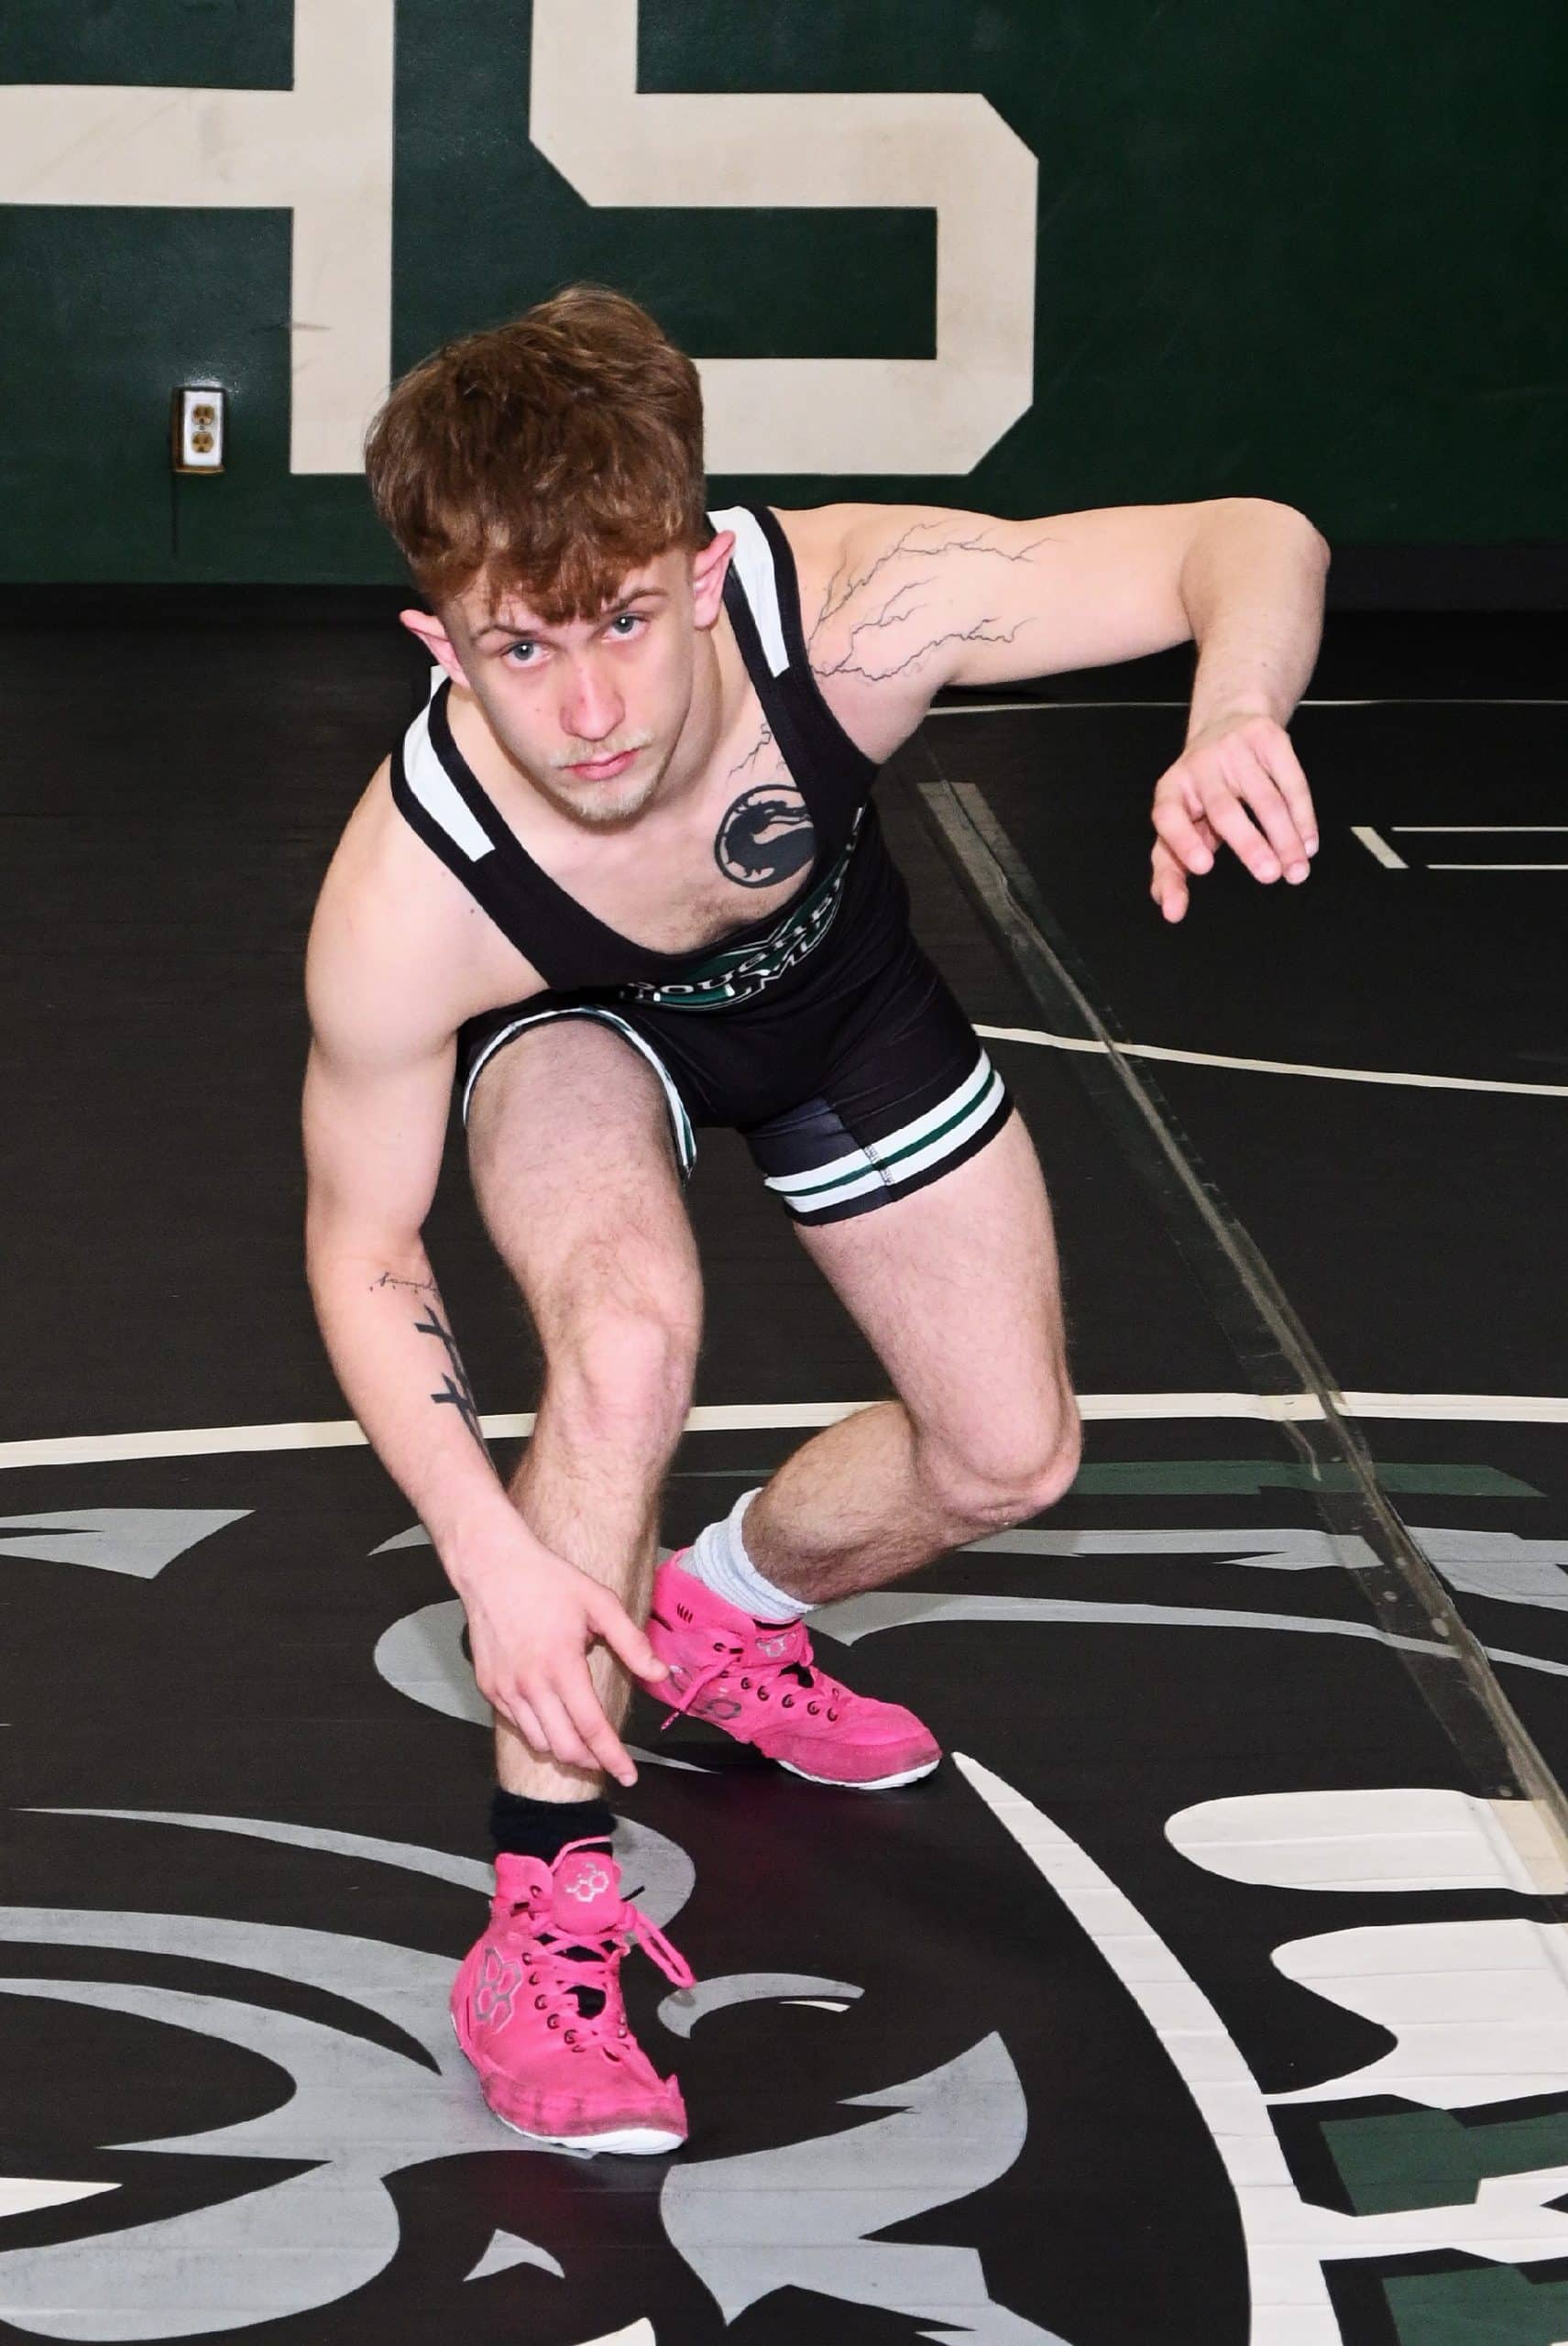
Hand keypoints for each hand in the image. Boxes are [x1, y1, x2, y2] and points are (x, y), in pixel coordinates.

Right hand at [456, 1531, 668, 1789]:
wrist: (491, 1566)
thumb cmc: (548, 1580)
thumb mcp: (599, 1602)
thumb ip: (631, 1642)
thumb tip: (659, 1674)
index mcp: (561, 1666)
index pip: (592, 1729)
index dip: (613, 1757)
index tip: (629, 1776)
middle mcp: (530, 1685)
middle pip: (564, 1747)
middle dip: (591, 1762)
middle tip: (609, 1760)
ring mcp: (505, 1689)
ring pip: (539, 1742)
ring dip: (565, 1750)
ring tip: (584, 1742)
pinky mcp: (489, 1688)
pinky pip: (518, 1725)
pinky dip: (539, 1731)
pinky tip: (554, 1718)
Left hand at [1149, 710, 1318, 922]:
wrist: (1228, 718)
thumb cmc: (1203, 788)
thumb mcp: (1182, 818)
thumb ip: (1172, 864)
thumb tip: (1169, 907)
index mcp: (1172, 791)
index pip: (1169, 817)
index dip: (1184, 841)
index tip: (1203, 867)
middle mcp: (1199, 767)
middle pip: (1224, 810)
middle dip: (1248, 844)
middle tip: (1268, 875)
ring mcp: (1234, 750)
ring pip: (1265, 799)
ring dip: (1284, 838)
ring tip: (1296, 870)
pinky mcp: (1267, 739)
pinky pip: (1291, 781)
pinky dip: (1303, 816)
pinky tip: (1308, 844)